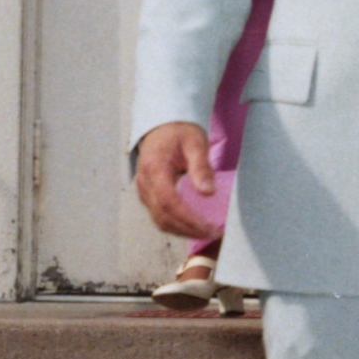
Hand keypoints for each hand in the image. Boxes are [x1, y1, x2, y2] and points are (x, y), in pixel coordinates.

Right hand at [135, 120, 217, 238]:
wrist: (162, 126)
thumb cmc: (180, 132)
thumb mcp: (195, 143)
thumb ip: (201, 167)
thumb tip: (208, 193)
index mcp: (154, 168)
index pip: (169, 202)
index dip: (189, 219)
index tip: (209, 227)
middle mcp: (145, 183)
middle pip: (163, 217)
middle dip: (189, 230)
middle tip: (214, 233)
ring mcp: (144, 191)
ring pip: (160, 220)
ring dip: (183, 231)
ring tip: (207, 232)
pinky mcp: (148, 195)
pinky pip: (159, 216)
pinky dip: (176, 226)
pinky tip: (194, 226)